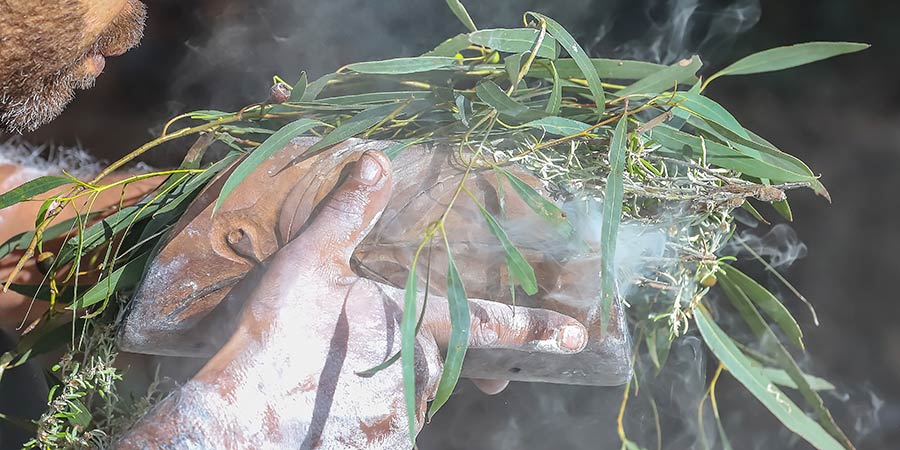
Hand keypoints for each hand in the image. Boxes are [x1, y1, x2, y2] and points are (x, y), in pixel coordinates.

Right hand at [116, 150, 587, 448]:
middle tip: (365, 344)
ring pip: (416, 391)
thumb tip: (376, 160)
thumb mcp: (306, 263)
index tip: (577, 335)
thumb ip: (346, 214)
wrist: (237, 417)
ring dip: (392, 378)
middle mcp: (420, 371)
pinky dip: (373, 410)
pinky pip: (393, 422)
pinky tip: (333, 398)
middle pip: (441, 358)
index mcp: (411, 322)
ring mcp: (403, 414)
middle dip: (421, 349)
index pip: (487, 322)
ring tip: (335, 369)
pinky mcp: (381, 445)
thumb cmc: (272, 336)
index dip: (533, 327)